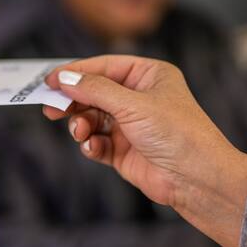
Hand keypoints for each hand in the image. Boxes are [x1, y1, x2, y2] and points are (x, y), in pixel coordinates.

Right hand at [44, 55, 246, 246]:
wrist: (197, 179)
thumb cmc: (177, 133)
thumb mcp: (133, 104)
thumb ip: (95, 90)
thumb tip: (64, 79)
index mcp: (148, 76)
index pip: (104, 67)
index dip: (76, 73)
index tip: (50, 80)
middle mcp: (139, 97)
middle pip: (94, 92)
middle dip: (73, 101)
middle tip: (51, 109)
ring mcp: (131, 125)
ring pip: (92, 118)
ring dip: (81, 125)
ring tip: (80, 133)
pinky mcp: (124, 150)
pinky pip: (97, 142)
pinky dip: (91, 144)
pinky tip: (93, 148)